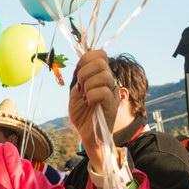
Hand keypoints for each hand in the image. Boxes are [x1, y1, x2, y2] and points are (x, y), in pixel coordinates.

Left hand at [68, 50, 119, 173]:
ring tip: (85, 97)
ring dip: (88, 85)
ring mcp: (112, 92)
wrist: (87, 134)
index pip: (100, 54)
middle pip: (101, 61)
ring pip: (104, 75)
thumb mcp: (76, 92)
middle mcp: (109, 81)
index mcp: (100, 76)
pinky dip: (92, 96)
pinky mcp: (112, 104)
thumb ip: (79, 77)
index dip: (86, 59)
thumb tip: (80, 63)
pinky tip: (89, 104)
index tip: (78, 74)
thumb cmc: (83, 114)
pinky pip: (103, 91)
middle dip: (84, 73)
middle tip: (80, 88)